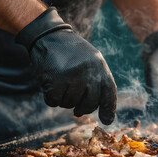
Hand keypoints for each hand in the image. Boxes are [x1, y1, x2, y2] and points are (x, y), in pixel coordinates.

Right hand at [16, 8, 116, 124]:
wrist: (49, 36)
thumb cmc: (71, 53)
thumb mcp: (91, 61)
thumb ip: (98, 83)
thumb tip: (108, 119)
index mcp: (100, 67)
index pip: (108, 93)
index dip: (108, 109)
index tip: (107, 120)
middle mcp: (88, 72)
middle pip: (89, 104)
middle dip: (82, 108)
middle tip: (76, 105)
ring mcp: (72, 76)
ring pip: (69, 104)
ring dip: (64, 99)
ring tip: (61, 83)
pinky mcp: (55, 80)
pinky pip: (54, 102)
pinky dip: (51, 98)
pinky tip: (50, 84)